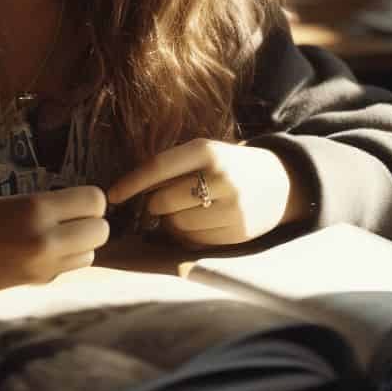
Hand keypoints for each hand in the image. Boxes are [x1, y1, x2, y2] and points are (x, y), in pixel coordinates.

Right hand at [0, 186, 109, 288]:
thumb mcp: (25, 200)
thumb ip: (60, 207)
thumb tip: (99, 212)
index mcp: (38, 209)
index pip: (96, 201)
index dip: (90, 200)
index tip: (77, 201)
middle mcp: (43, 240)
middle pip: (101, 230)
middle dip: (91, 223)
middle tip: (72, 218)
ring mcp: (42, 267)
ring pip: (90, 255)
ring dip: (80, 245)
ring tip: (56, 237)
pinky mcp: (37, 285)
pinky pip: (69, 270)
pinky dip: (63, 262)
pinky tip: (40, 254)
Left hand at [108, 139, 301, 247]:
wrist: (279, 183)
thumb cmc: (227, 166)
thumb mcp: (204, 152)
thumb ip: (171, 166)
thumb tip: (127, 189)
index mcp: (207, 150)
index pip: (157, 168)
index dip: (130, 184)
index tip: (112, 195)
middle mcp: (220, 177)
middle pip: (162, 201)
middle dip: (156, 205)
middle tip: (164, 201)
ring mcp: (231, 206)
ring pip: (176, 225)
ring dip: (171, 222)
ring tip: (186, 210)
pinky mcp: (237, 231)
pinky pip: (193, 241)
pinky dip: (187, 235)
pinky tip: (199, 222)